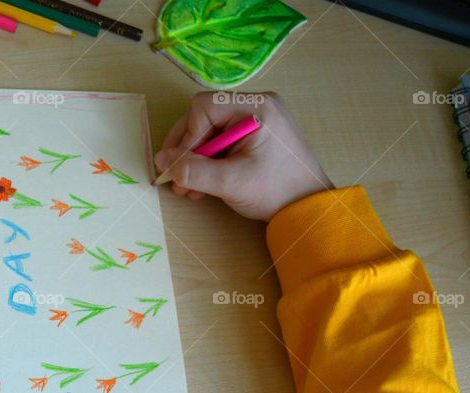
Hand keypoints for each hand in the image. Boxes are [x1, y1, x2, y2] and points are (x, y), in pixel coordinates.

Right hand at [154, 92, 333, 221]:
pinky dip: (208, 162)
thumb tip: (160, 161)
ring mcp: (256, 120)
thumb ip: (193, 170)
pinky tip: (202, 185)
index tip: (182, 166)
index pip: (204, 108)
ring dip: (194, 161)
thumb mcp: (230, 182)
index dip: (187, 136)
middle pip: (204, 118)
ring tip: (188, 189)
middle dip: (187, 151)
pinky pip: (221, 142)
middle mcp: (256, 106)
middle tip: (176, 179)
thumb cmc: (275, 191)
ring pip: (209, 132)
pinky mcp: (255, 136)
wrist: (308, 208)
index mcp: (255, 107)